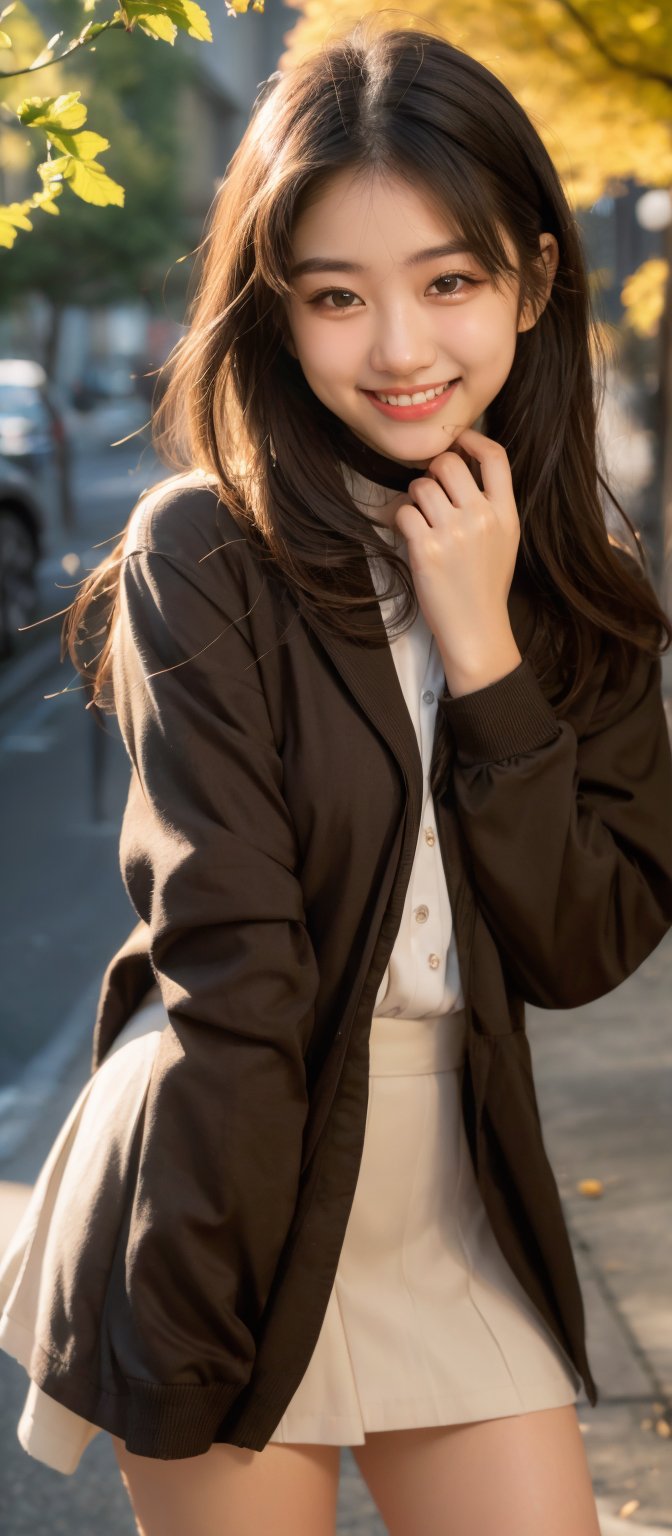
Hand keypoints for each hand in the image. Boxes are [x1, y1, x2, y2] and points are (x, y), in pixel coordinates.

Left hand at [393, 427, 521, 687]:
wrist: (476, 628)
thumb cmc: (485, 585)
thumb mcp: (505, 539)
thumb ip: (491, 503)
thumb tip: (463, 463)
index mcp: (506, 513)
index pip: (495, 457)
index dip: (472, 439)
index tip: (458, 441)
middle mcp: (482, 517)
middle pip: (449, 463)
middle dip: (433, 471)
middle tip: (430, 489)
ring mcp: (454, 533)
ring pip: (420, 486)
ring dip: (413, 498)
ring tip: (420, 519)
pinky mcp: (426, 549)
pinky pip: (403, 512)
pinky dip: (399, 520)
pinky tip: (408, 534)